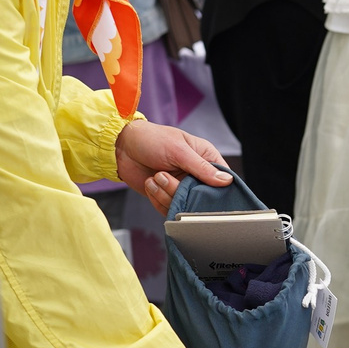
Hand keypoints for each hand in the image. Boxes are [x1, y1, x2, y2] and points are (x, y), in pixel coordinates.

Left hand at [114, 118, 231, 213]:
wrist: (122, 147)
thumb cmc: (151, 139)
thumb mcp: (179, 150)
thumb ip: (202, 167)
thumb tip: (226, 181)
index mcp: (205, 157)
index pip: (222, 178)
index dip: (218, 188)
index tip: (206, 191)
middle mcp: (195, 174)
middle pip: (202, 196)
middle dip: (183, 191)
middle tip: (167, 177)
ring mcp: (180, 187)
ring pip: (184, 204)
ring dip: (166, 193)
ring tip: (156, 176)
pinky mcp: (166, 196)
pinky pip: (168, 208)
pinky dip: (157, 198)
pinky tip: (150, 183)